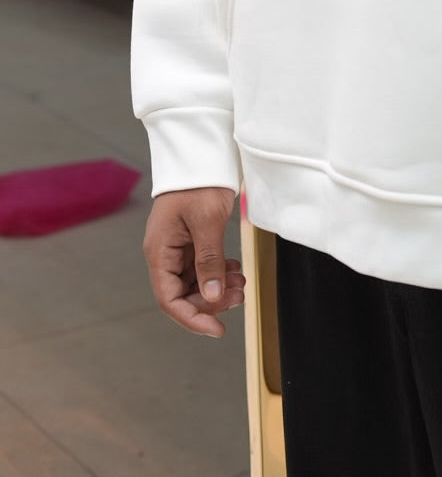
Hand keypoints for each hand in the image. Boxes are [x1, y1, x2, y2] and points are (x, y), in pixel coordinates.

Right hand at [142, 187, 244, 337]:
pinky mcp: (191, 239)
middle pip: (182, 294)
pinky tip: (236, 270)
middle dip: (210, 301)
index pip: (169, 299)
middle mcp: (165, 253)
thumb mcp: (207, 222)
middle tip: (239, 296)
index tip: (217, 329)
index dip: (192, 318)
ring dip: (217, 288)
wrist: (202, 153)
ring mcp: (177, 247)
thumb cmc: (199, 182)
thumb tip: (211, 297)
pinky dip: (219, 273)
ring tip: (241, 283)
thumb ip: (209, 260)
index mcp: (159, 251)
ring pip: (195, 282)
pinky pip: (202, 267)